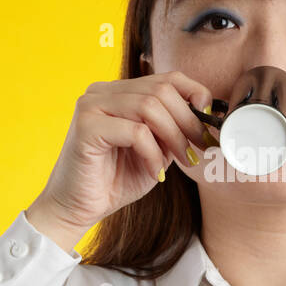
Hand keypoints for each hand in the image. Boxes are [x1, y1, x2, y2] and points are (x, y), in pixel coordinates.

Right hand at [26, 71, 213, 246]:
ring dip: (174, 137)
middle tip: (200, 147)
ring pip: (150, 106)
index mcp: (119, 92)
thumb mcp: (155, 151)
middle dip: (188, 121)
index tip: (210, 121)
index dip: (195, 93)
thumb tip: (206, 116)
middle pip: (161, 90)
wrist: (76, 209)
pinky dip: (153, 154)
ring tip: (182, 161)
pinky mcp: (86, 126)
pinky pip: (136, 132)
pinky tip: (153, 172)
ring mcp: (91, 105)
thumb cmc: (114, 181)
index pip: (166, 77)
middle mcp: (102, 92)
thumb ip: (173, 130)